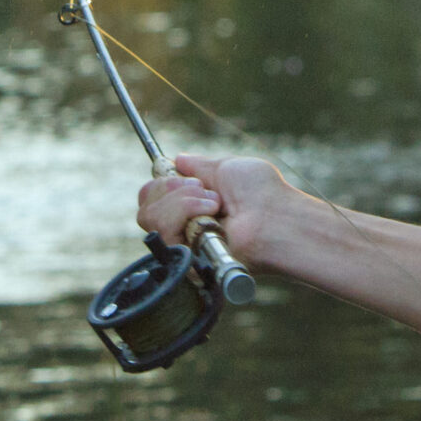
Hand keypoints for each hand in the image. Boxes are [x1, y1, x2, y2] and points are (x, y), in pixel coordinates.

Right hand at [136, 153, 296, 265]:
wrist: (275, 217)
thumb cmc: (260, 192)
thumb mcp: (225, 168)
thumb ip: (197, 166)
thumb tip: (177, 159)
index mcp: (193, 204)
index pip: (153, 196)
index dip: (162, 182)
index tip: (184, 174)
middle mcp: (185, 225)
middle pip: (145, 206)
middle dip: (170, 188)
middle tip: (202, 188)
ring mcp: (184, 244)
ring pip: (149, 218)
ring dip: (181, 201)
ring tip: (214, 203)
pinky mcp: (185, 261)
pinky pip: (162, 233)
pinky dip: (183, 214)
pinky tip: (211, 214)